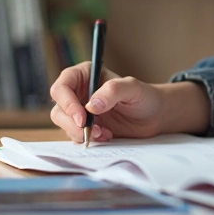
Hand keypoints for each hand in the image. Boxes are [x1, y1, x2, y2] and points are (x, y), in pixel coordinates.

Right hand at [49, 63, 163, 142]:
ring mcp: (79, 111)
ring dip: (80, 133)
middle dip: (71, 123)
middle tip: (90, 132)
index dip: (67, 103)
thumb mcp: (133, 88)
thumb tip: (91, 105)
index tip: (82, 118)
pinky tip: (107, 136)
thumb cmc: (144, 96)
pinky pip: (75, 136)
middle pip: (59, 108)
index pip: (62, 87)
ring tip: (104, 133)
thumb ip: (113, 91)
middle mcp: (78, 92)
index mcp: (84, 75)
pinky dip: (88, 139)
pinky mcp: (84, 127)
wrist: (154, 116)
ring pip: (64, 124)